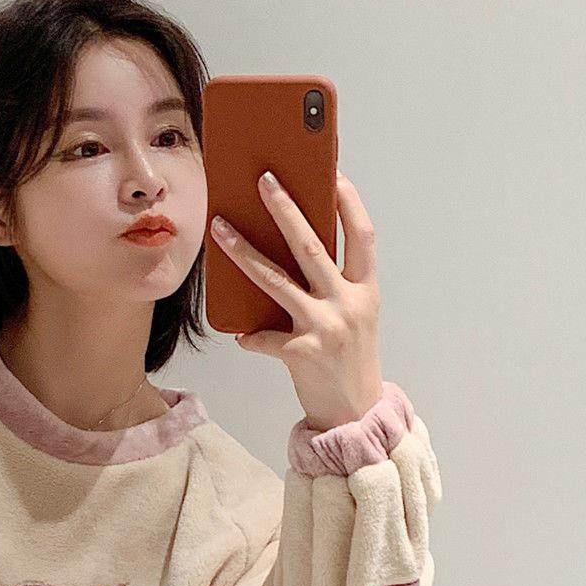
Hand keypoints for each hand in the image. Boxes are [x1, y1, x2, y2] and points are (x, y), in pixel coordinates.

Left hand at [209, 170, 383, 430]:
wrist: (354, 413)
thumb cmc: (349, 360)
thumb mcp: (353, 317)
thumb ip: (333, 287)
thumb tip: (290, 251)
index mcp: (365, 291)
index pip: (361, 236)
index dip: (348, 203)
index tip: (331, 173)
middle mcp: (348, 304)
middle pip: (311, 246)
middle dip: (285, 209)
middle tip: (263, 179)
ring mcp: (325, 328)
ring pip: (276, 281)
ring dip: (243, 253)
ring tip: (219, 229)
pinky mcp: (302, 354)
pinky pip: (263, 338)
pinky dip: (249, 336)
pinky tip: (239, 333)